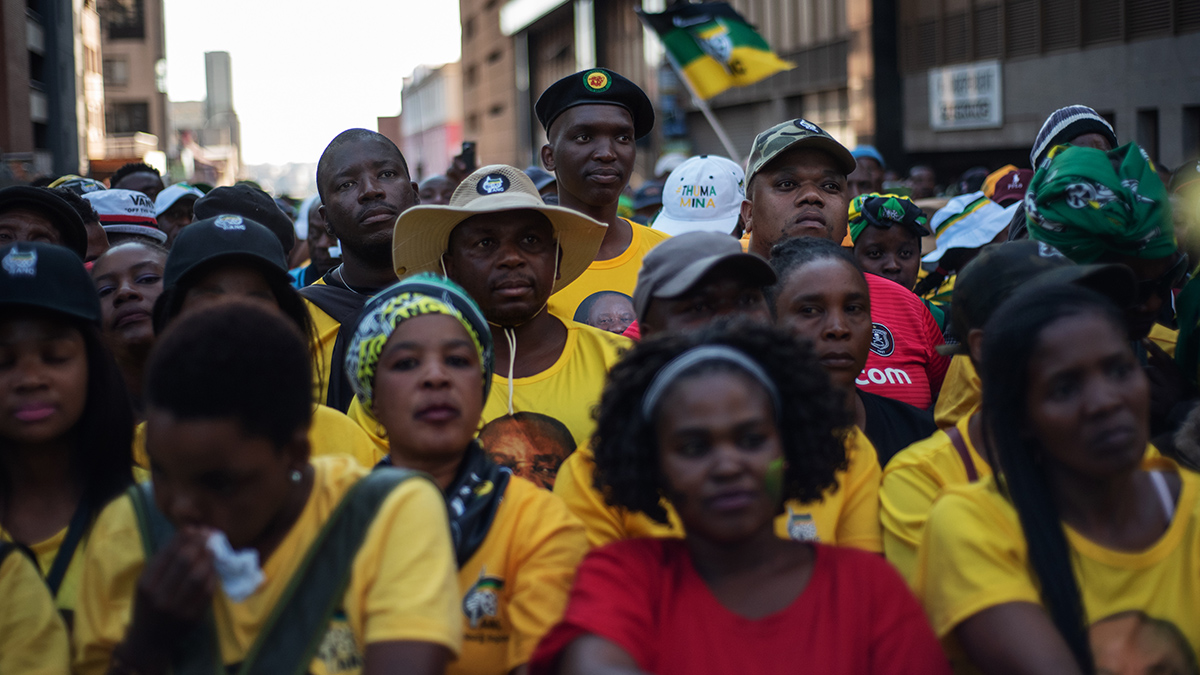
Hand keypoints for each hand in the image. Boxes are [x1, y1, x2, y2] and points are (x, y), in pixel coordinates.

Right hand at [119, 527, 216, 669]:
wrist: (149, 640)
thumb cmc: (148, 605)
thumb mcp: (146, 584)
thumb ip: (163, 562)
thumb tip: (189, 534)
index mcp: (145, 585)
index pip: (166, 555)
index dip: (182, 539)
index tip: (194, 528)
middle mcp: (160, 597)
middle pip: (184, 562)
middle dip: (198, 544)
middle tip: (208, 534)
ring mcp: (177, 609)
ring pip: (198, 576)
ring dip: (208, 558)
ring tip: (213, 548)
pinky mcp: (193, 617)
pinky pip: (207, 592)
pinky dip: (212, 575)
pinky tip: (213, 566)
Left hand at [1144, 338, 1186, 429]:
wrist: (1184, 416)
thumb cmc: (1175, 393)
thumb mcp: (1173, 378)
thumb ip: (1162, 366)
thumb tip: (1150, 358)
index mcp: (1177, 375)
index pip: (1165, 359)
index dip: (1154, 348)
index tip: (1143, 339)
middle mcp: (1173, 385)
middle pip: (1150, 370)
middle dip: (1145, 373)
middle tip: (1149, 381)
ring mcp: (1166, 398)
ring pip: (1145, 382)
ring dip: (1141, 384)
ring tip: (1148, 391)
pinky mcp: (1158, 409)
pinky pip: (1142, 397)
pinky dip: (1140, 398)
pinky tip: (1140, 400)